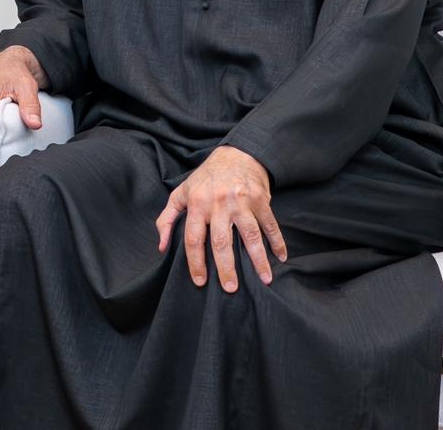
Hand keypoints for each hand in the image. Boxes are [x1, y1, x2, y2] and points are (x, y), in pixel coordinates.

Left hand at [155, 146, 286, 291]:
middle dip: (226, 267)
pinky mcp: (261, 200)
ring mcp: (242, 202)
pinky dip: (278, 241)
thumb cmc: (206, 178)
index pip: (193, 238)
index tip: (200, 281)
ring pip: (250, 235)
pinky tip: (281, 258)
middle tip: (230, 288)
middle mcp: (219, 203)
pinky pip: (270, 224)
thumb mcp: (181, 193)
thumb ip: (167, 219)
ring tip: (264, 279)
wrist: (237, 153)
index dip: (195, 262)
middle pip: (222, 241)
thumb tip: (161, 247)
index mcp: (197, 203)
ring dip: (258, 259)